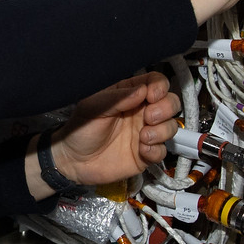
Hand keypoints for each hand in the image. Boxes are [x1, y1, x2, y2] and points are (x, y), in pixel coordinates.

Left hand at [25, 72, 179, 198]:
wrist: (72, 161)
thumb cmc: (79, 128)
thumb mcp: (92, 106)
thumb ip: (117, 97)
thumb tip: (143, 90)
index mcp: (129, 95)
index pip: (155, 82)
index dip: (160, 86)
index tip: (152, 95)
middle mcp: (141, 112)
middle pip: (170, 103)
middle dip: (165, 108)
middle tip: (149, 117)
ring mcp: (145, 133)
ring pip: (171, 126)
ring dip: (162, 130)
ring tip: (143, 137)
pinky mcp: (145, 154)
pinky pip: (162, 150)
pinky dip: (156, 150)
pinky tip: (142, 150)